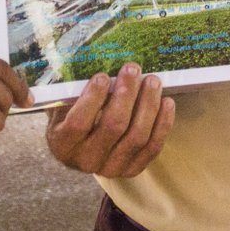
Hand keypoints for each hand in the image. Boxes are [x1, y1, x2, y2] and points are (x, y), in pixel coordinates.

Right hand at [45, 63, 174, 177]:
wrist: (82, 147)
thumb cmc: (71, 116)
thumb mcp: (63, 104)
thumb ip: (73, 90)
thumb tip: (94, 60)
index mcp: (62, 144)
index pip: (78, 123)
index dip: (92, 99)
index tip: (102, 76)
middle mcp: (86, 160)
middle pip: (113, 127)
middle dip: (126, 94)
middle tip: (133, 69)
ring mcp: (111, 168)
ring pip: (136, 137)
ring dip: (147, 106)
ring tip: (152, 81)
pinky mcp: (132, 170)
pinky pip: (152, 147)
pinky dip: (162, 124)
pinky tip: (167, 102)